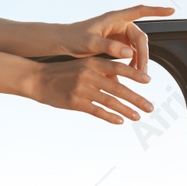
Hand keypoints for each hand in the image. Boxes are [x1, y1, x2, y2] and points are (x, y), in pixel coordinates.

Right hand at [30, 55, 155, 124]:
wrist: (37, 79)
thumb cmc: (60, 72)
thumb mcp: (81, 65)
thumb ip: (99, 70)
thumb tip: (120, 77)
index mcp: (91, 64)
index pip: (118, 68)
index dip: (134, 75)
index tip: (148, 80)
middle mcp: (89, 76)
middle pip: (118, 88)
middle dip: (136, 98)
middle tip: (150, 106)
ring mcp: (82, 90)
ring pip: (110, 101)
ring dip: (126, 110)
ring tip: (138, 116)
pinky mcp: (75, 103)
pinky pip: (96, 111)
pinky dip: (109, 116)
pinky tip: (120, 121)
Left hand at [60, 4, 174, 77]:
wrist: (62, 44)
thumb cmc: (73, 38)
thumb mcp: (90, 42)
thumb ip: (108, 46)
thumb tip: (128, 52)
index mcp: (115, 18)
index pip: (140, 11)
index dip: (157, 10)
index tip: (172, 10)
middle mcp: (119, 26)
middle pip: (140, 39)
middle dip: (144, 55)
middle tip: (142, 72)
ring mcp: (118, 36)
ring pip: (136, 49)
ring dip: (138, 62)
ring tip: (136, 76)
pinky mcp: (115, 46)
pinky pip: (129, 55)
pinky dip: (130, 64)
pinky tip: (128, 75)